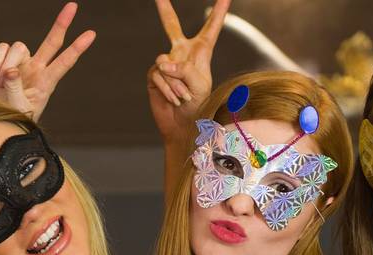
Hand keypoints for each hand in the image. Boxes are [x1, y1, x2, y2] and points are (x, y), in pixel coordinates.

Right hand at [0, 2, 95, 120]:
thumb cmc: (15, 117)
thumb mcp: (18, 108)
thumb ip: (14, 88)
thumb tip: (10, 69)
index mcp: (46, 82)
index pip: (65, 62)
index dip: (77, 48)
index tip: (91, 34)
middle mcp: (37, 69)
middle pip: (52, 42)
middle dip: (61, 24)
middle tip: (72, 6)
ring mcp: (22, 64)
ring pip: (19, 47)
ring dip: (6, 62)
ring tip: (1, 82)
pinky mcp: (7, 61)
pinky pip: (3, 48)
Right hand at [148, 0, 229, 144]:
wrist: (183, 124)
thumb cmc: (199, 104)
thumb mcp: (200, 84)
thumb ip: (184, 70)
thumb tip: (162, 64)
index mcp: (201, 52)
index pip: (211, 28)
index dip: (218, 11)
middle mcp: (181, 53)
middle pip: (171, 26)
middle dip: (164, 9)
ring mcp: (166, 64)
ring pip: (165, 63)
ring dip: (175, 84)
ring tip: (183, 97)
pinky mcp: (154, 75)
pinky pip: (158, 75)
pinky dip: (167, 90)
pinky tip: (173, 100)